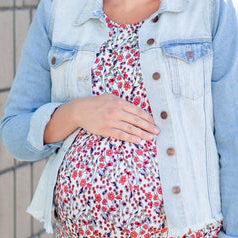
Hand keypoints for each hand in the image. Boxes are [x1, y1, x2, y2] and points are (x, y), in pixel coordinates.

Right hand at [44, 93, 159, 143]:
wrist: (80, 110)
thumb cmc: (96, 103)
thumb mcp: (110, 97)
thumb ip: (122, 102)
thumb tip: (135, 109)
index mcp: (119, 102)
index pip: (137, 110)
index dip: (147, 117)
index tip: (155, 122)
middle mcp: (116, 111)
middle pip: (136, 120)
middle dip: (148, 126)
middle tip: (157, 131)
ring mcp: (111, 121)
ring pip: (130, 128)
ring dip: (142, 134)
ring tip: (151, 138)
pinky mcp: (106, 130)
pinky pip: (121, 135)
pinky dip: (130, 138)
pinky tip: (138, 141)